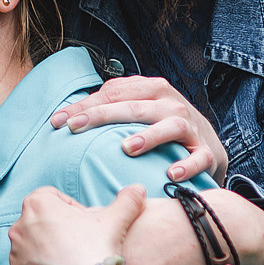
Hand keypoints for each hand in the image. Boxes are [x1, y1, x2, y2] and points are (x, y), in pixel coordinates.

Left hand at [8, 184, 145, 264]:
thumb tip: (138, 190)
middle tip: (81, 246)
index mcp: (37, 205)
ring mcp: (15, 256)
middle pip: (41, 223)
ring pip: (33, 249)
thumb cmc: (97, 250)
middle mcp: (19, 227)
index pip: (53, 198)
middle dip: (58, 232)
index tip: (86, 225)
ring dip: (48, 253)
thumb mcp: (117, 219)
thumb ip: (127, 200)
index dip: (72, 210)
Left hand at [49, 76, 227, 184]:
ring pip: (171, 126)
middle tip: (75, 128)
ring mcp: (191, 128)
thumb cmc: (162, 125)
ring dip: (149, 136)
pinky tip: (171, 174)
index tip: (56, 121)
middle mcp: (171, 105)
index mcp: (152, 89)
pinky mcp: (206, 152)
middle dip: (102, 116)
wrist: (208, 143)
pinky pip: (199, 158)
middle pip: (135, 106)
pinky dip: (186, 165)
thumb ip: (112, 106)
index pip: (113, 93)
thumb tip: (68, 115)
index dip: (83, 106)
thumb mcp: (140, 109)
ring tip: (127, 148)